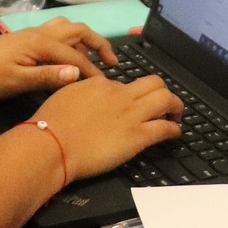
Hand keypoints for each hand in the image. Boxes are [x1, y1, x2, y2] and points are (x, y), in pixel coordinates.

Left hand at [0, 19, 115, 98]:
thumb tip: (78, 73)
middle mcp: (42, 33)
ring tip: (92, 59)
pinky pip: (57, 33)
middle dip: (98, 44)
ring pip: (68, 28)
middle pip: (79, 31)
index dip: (93, 71)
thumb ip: (48, 77)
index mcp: (42, 43)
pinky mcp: (26, 39)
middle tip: (112, 63)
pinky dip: (70, 40)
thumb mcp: (17, 82)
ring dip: (84, 39)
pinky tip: (67, 56)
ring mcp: (33, 34)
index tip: (105, 87)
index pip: (77, 56)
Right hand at [33, 74, 182, 180]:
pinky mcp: (137, 136)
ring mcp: (131, 114)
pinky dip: (174, 129)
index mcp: (100, 83)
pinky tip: (175, 132)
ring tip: (177, 115)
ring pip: (166, 99)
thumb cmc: (50, 124)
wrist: (52, 144)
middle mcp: (120, 94)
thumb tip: (89, 98)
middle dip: (163, 91)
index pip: (124, 84)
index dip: (130, 95)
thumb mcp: (65, 96)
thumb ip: (82, 93)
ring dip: (176, 106)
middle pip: (154, 83)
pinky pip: (164, 128)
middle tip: (165, 103)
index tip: (131, 104)